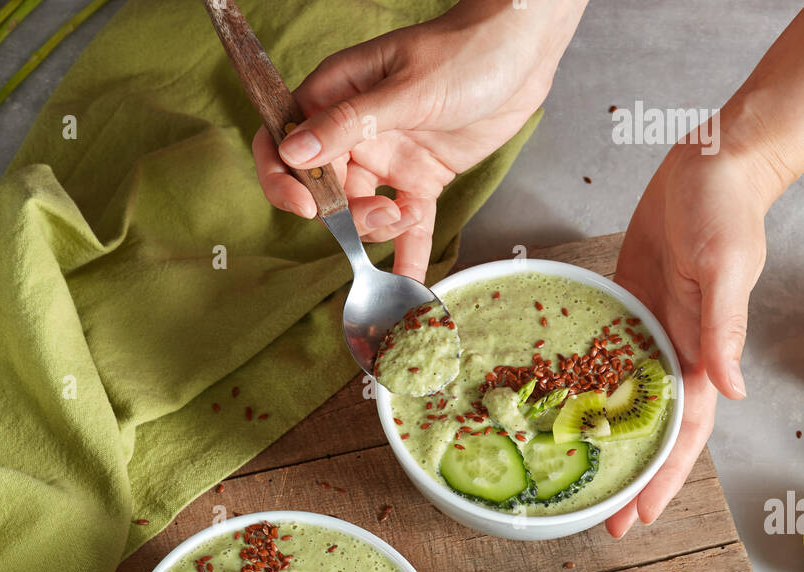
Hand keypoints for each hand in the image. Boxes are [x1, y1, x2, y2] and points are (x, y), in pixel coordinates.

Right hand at [252, 0, 587, 280]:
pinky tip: (407, 283)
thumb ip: (349, 124)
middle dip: (345, 213)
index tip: (306, 207)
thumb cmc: (464, 52)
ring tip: (407, 217)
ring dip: (379, 229)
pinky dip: (408, 253)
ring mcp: (389, 157)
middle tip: (380, 214)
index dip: (284, 178)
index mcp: (337, 96)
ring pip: (362, 212)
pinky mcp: (421, 179)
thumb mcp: (405, 89)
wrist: (522, 52)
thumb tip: (294, 152)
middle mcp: (356, 131)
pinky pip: (407, 224)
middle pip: (325, 190)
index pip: (285, 141)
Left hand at [607, 134, 767, 536]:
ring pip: (623, 408)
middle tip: (603, 521)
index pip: (684, 434)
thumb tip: (731, 390)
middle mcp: (674, 356)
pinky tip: (559, 413)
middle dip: (631, 480)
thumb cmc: (724, 207)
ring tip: (578, 481)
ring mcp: (647, 337)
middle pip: (650, 434)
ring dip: (604, 446)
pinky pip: (602, 363)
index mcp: (701, 355)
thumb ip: (723, 329)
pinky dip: (584, 391)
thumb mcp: (724, 266)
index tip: (641, 516)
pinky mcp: (625, 312)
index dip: (663, 478)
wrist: (710, 160)